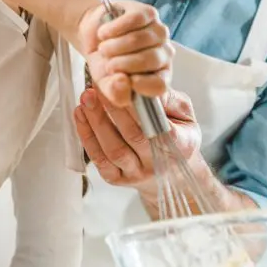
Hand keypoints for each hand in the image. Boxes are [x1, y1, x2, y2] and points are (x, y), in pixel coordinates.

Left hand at [74, 88, 201, 191]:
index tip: (123, 87)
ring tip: (86, 98)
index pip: (156, 128)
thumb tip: (145, 87)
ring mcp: (134, 174)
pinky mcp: (116, 179)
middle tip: (98, 88)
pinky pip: (99, 160)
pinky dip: (87, 137)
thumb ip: (168, 99)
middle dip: (112, 110)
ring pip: (112, 150)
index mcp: (177, 146)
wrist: (172, 173)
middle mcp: (155, 164)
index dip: (137, 109)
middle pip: (131, 137)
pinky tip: (81, 115)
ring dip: (95, 122)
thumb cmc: (179, 137)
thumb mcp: (185, 114)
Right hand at [78, 1, 172, 107]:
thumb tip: (123, 83)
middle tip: (107, 64)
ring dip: (114, 46)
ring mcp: (159, 32)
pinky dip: (114, 28)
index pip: (160, 85)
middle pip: (150, 60)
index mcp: (159, 76)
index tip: (120, 79)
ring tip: (104, 49)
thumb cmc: (105, 62)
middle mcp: (164, 54)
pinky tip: (105, 33)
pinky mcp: (149, 14)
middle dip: (121, 63)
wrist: (95, 36)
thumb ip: (115, 92)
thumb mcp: (105, 83)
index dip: (140, 84)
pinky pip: (134, 20)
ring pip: (139, 39)